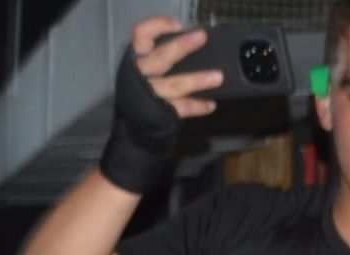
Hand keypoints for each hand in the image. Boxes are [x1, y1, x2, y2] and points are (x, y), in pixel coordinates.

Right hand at [99, 19, 221, 192]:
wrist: (131, 135)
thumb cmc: (143, 97)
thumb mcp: (144, 73)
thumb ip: (160, 58)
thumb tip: (192, 43)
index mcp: (135, 61)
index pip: (140, 35)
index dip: (158, 26)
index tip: (178, 25)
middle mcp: (138, 77)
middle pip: (159, 57)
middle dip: (181, 46)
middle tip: (201, 37)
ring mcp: (148, 97)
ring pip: (174, 85)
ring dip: (197, 80)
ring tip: (218, 77)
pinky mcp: (157, 115)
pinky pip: (181, 109)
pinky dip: (197, 106)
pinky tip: (210, 105)